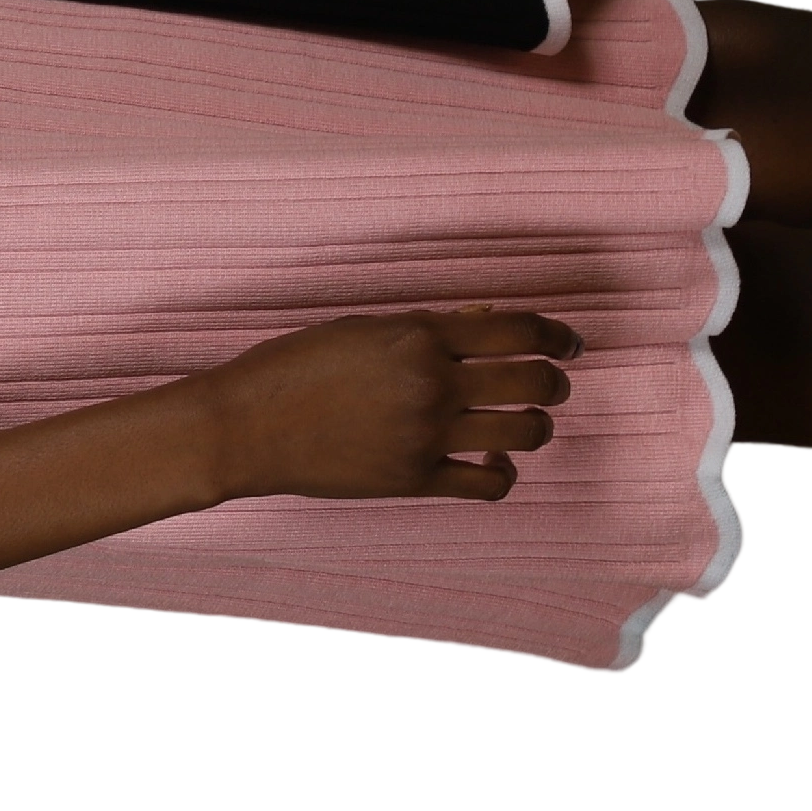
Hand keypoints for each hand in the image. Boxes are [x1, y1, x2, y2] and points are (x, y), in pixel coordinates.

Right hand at [183, 309, 579, 503]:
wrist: (245, 427)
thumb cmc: (293, 367)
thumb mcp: (361, 330)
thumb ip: (425, 330)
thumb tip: (487, 327)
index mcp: (418, 336)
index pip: (518, 330)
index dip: (556, 333)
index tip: (566, 341)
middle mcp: (431, 384)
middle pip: (535, 382)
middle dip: (555, 381)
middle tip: (551, 381)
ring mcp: (426, 436)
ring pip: (526, 434)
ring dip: (537, 425)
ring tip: (523, 422)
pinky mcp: (415, 480)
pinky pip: (489, 483)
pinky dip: (503, 473)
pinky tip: (493, 462)